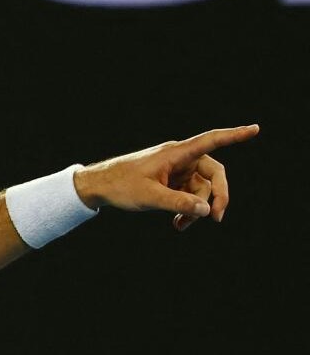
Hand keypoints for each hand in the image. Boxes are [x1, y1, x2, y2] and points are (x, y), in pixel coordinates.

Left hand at [73, 124, 258, 230]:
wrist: (98, 186)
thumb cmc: (120, 185)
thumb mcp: (149, 197)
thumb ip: (178, 202)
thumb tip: (206, 210)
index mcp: (176, 153)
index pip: (210, 141)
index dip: (234, 136)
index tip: (255, 129)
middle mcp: (180, 158)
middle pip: (213, 174)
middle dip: (216, 196)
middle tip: (215, 219)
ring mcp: (176, 170)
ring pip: (201, 188)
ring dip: (197, 208)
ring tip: (181, 225)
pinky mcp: (171, 181)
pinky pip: (189, 194)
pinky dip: (187, 208)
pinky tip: (178, 223)